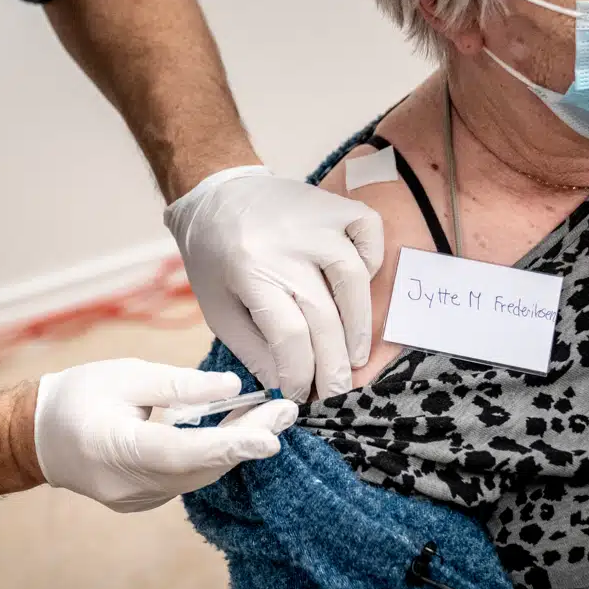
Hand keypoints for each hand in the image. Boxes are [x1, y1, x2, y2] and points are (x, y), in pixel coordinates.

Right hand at [32, 359, 297, 512]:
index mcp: (117, 446)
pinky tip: (236, 431)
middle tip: (287, 410)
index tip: (272, 436)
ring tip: (272, 415)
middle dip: (247, 439)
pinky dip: (213, 456)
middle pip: (201, 466)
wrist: (37, 437)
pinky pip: (188, 479)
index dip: (230, 445)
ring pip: (199, 476)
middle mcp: (130, 483)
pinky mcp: (144, 500)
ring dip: (235, 448)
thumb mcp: (126, 375)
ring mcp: (137, 499)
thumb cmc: (79, 395)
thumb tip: (233, 387)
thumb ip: (179, 384)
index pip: (183, 451)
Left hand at [164, 167, 384, 399]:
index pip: (289, 336)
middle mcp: (286, 246)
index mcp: (249, 271)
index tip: (301, 395)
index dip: (300, 374)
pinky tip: (362, 287)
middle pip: (323, 316)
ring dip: (358, 326)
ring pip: (353, 279)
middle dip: (333, 365)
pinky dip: (373, 259)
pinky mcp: (335, 205)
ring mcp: (316, 222)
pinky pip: (369, 232)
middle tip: (337, 392)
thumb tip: (288, 385)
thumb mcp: (218, 309)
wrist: (217, 194)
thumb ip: (253, 349)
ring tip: (355, 357)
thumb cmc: (214, 257)